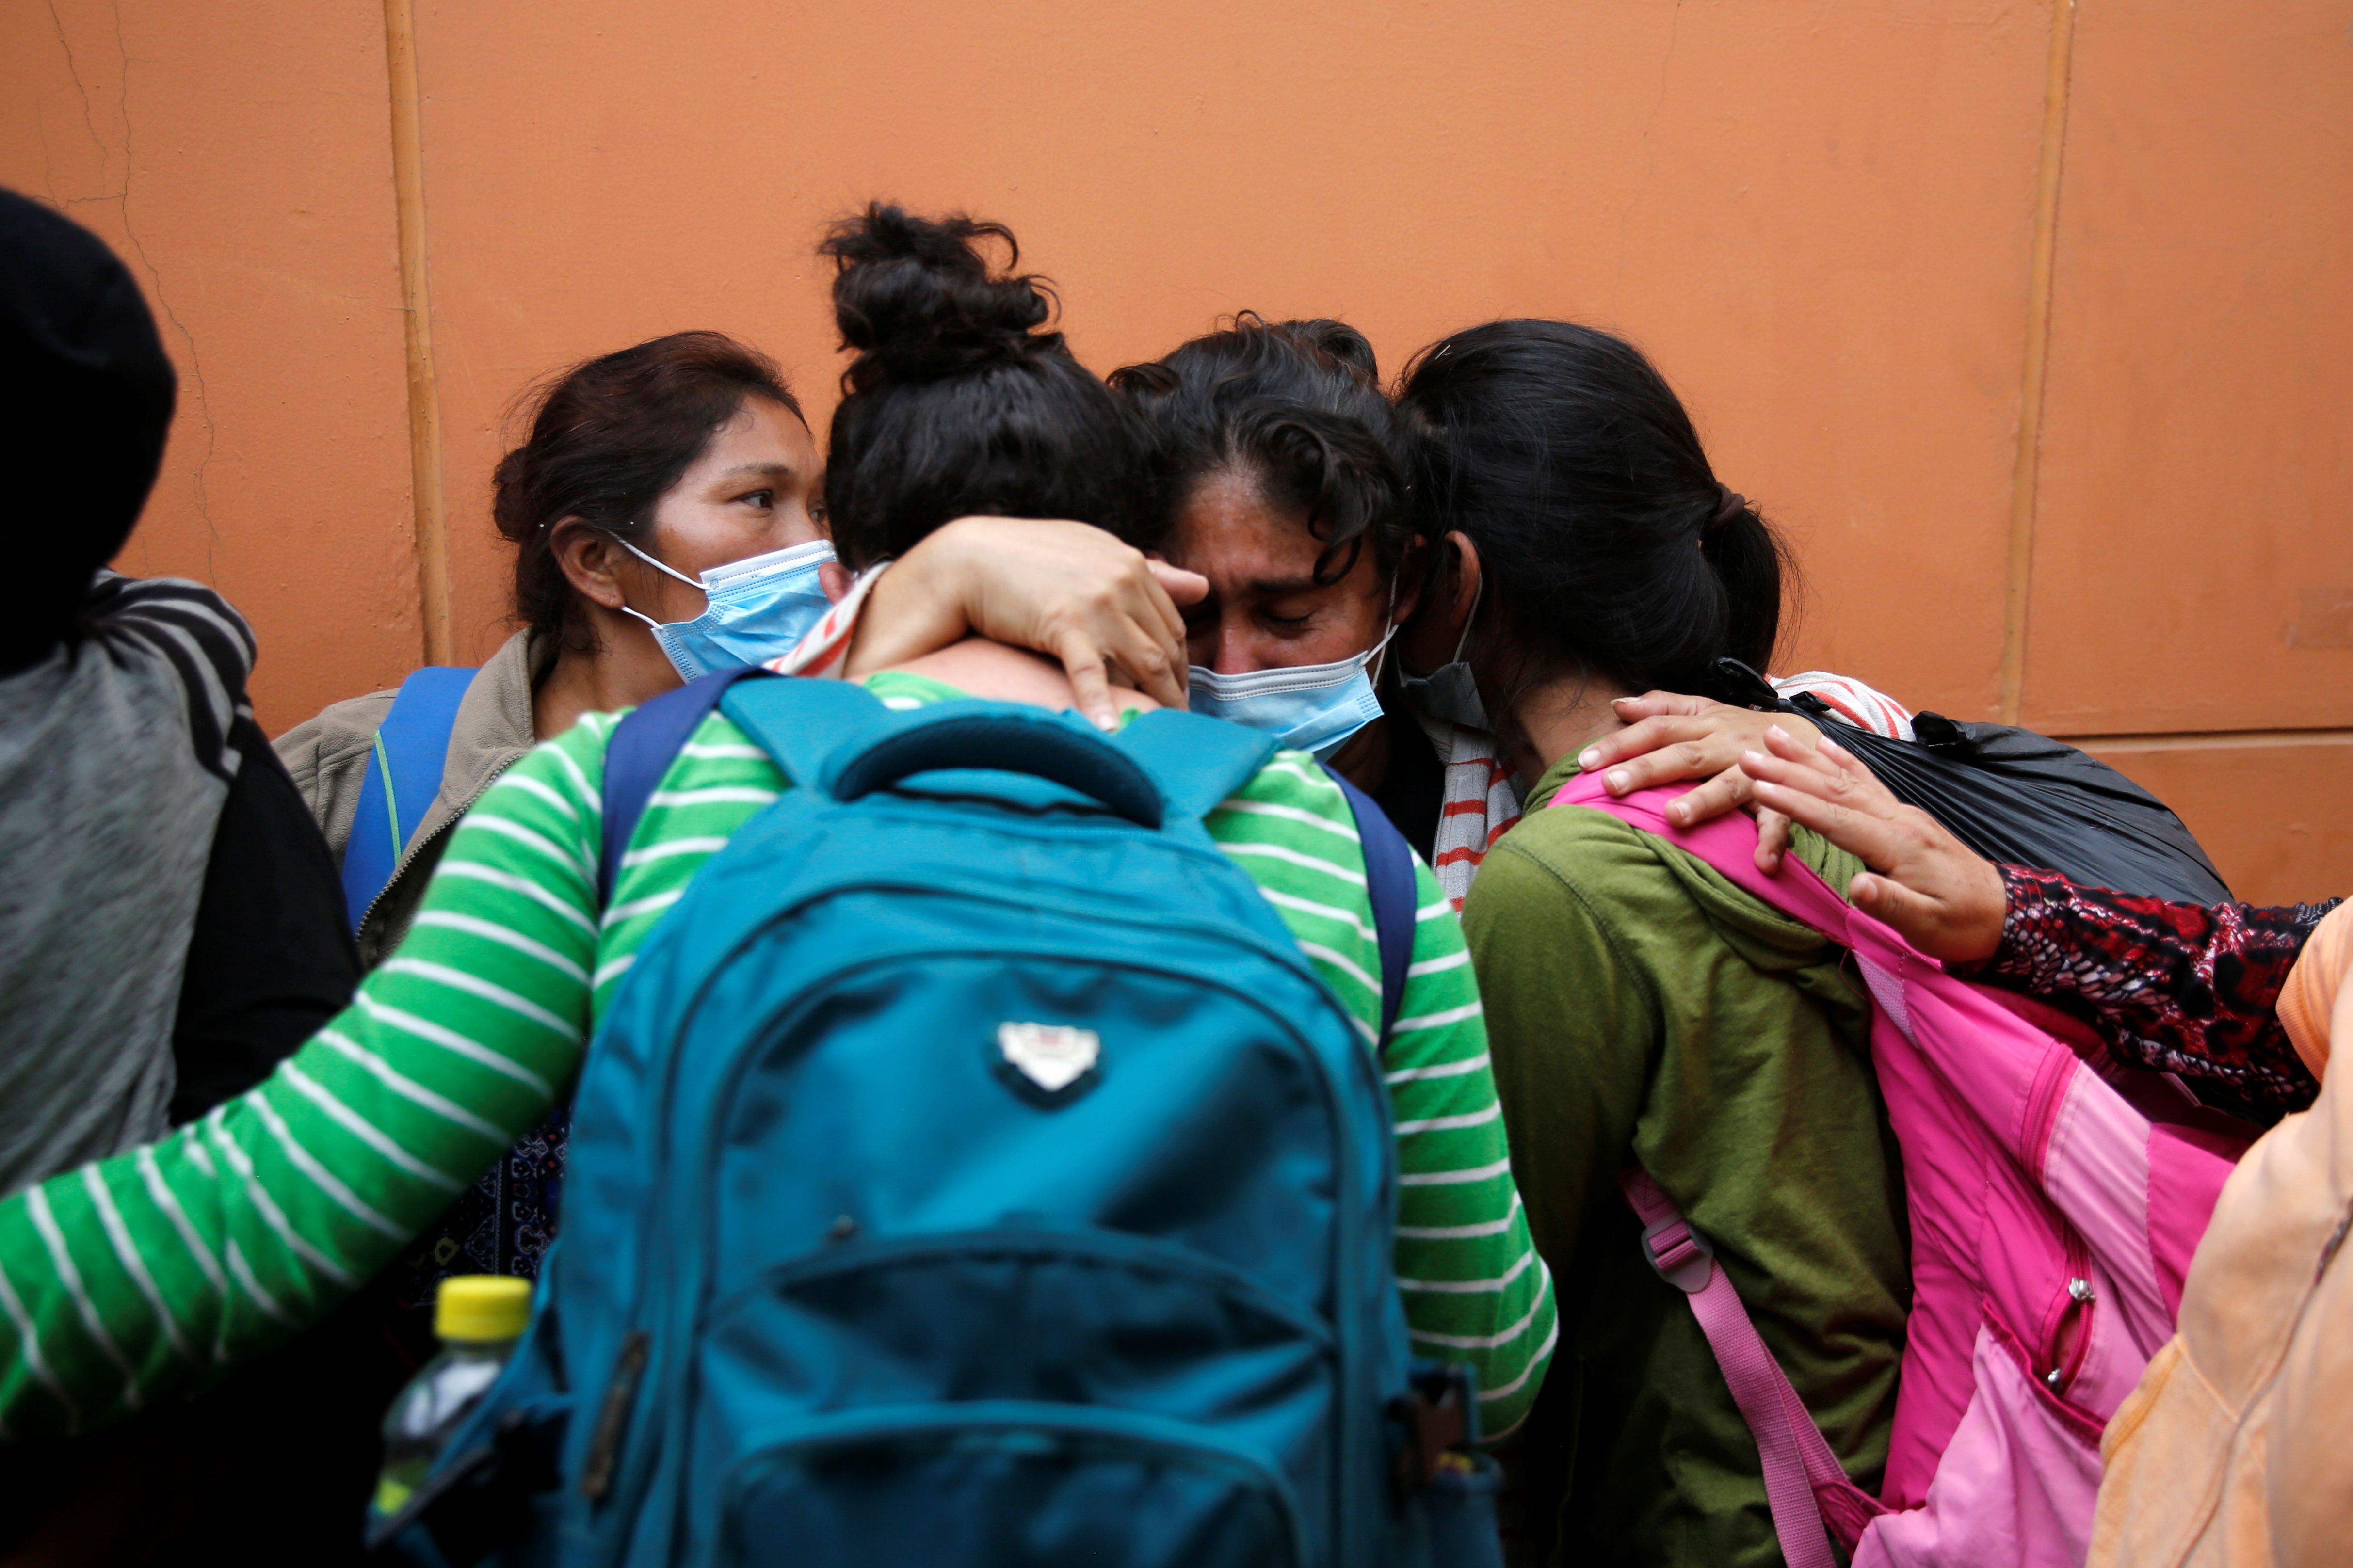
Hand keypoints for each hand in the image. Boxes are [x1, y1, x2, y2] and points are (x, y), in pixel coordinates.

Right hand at [843, 517, 1203, 728]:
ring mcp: (1096, 602)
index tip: (1176, 690)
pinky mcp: (1063, 623)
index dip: (1179, 663)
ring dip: (1160, 703)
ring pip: (1146, 662)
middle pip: (1166, 647)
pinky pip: (1092, 672)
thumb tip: (1203, 587)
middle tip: (1176, 722)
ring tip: (1163, 736)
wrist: (969, 558)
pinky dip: (1102, 704)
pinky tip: (1110, 733)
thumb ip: (1150, 574)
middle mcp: (1123, 581)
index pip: (1172, 624)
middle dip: (1175, 688)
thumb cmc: (1028, 558)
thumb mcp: (1095, 553)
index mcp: (1131, 565)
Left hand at [1578, 693, 1819, 872]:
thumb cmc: (1740, 728)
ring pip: (1729, 784)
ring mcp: (1756, 771)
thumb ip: (1662, 706)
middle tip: (1613, 785)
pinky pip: (1781, 819)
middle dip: (1648, 769)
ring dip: (1704, 800)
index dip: (1621, 743)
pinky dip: (1773, 840)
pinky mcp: (1785, 797)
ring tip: (1674, 817)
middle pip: (1683, 756)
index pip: (1656, 729)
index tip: (1585, 762)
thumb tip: (1618, 704)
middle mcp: (1727, 744)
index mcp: (1704, 724)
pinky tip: (1762, 863)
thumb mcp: (1704, 709)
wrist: (1805, 737)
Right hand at [1737, 725, 2007, 962]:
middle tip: (1749, 753)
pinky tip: (1828, 746)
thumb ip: (1890, 903)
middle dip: (1789, 770)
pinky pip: (1869, 781)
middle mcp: (1899, 819)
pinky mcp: (1907, 816)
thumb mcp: (1927, 924)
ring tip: (1774, 733)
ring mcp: (1904, 813)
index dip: (1795, 802)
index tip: (1759, 786)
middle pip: (1835, 788)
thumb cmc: (1962, 924)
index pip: (1837, 818)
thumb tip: (1855, 886)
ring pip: (1848, 778)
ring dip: (1808, 757)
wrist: (2006, 913)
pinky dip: (1845, 761)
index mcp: (1899, 844)